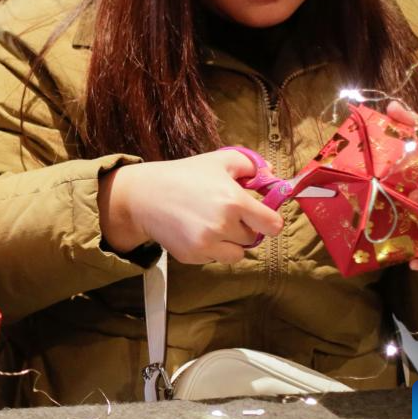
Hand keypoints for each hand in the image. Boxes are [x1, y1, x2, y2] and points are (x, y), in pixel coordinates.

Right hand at [99, 150, 283, 263]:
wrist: (144, 196)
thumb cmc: (183, 175)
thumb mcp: (218, 160)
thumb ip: (251, 164)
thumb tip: (272, 176)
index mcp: (234, 201)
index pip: (273, 225)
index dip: (269, 220)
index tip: (260, 216)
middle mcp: (223, 226)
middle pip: (253, 239)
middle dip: (244, 228)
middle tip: (227, 214)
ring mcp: (207, 244)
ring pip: (236, 254)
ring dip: (231, 243)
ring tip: (213, 225)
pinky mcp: (193, 256)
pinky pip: (214, 259)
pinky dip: (210, 248)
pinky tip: (195, 231)